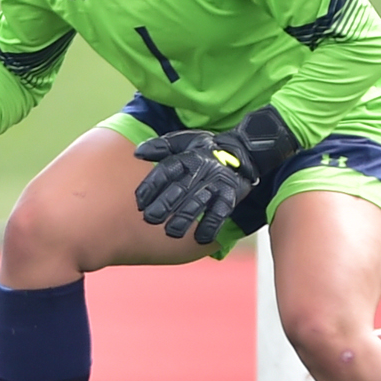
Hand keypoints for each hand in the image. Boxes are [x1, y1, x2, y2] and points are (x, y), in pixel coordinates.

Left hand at [134, 105, 298, 243]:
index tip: (139, 201)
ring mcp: (217, 183)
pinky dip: (211, 226)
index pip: (166, 170)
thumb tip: (137, 153)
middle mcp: (202, 170)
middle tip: (150, 219)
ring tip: (171, 232)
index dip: (152, 185)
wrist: (243, 151)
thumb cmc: (206, 149)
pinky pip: (220, 212)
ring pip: (198, 202)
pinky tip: (201, 239)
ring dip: (184, 218)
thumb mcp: (184, 142)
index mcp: (188, 157)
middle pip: (180, 188)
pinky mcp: (230, 195)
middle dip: (164, 205)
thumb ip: (161, 147)